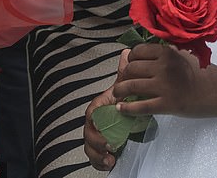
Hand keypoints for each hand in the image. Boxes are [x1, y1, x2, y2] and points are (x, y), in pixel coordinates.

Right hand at [84, 49, 129, 170]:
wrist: (128, 115)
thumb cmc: (124, 100)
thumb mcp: (125, 88)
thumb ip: (124, 74)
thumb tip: (126, 54)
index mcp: (101, 107)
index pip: (92, 112)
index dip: (94, 120)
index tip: (101, 127)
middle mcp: (96, 122)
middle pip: (88, 132)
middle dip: (96, 141)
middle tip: (110, 145)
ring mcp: (98, 135)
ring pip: (89, 146)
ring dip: (97, 155)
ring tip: (110, 158)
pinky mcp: (101, 148)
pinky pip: (95, 157)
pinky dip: (99, 162)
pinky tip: (109, 163)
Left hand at [113, 43, 201, 117]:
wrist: (215, 90)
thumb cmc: (199, 71)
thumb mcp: (181, 54)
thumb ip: (162, 53)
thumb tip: (140, 53)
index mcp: (166, 52)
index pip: (138, 51)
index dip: (131, 58)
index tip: (130, 64)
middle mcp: (163, 66)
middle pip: (132, 68)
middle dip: (123, 75)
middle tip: (122, 80)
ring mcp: (164, 86)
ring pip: (132, 86)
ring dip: (120, 90)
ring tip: (117, 93)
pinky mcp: (166, 104)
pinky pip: (140, 106)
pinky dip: (127, 108)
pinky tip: (121, 108)